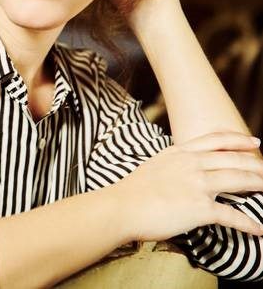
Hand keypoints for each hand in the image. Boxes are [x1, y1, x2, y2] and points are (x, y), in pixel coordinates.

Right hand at [111, 131, 262, 242]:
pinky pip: (232, 216)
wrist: (121, 207)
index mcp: (180, 152)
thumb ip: (173, 163)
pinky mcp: (200, 208)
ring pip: (240, 180)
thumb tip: (183, 168)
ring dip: (260, 186)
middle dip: (257, 166)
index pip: (216, 140)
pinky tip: (259, 230)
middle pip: (235, 160)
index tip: (254, 141)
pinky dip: (248, 224)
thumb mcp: (154, 165)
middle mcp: (191, 164)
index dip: (239, 140)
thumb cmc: (131, 191)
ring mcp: (197, 185)